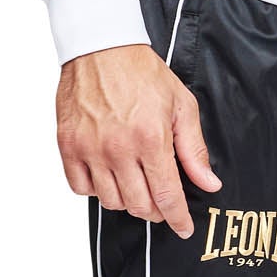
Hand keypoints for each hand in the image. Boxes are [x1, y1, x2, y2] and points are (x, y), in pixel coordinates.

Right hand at [56, 44, 220, 238]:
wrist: (101, 47)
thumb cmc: (142, 73)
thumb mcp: (181, 106)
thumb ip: (194, 149)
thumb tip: (209, 183)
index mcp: (150, 138)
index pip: (167, 196)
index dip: (178, 219)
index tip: (183, 228)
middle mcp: (118, 148)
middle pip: (139, 205)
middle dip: (155, 211)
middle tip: (161, 203)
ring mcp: (89, 149)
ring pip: (110, 201)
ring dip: (127, 201)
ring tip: (136, 184)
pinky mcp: (68, 146)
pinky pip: (81, 188)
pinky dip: (96, 190)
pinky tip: (108, 176)